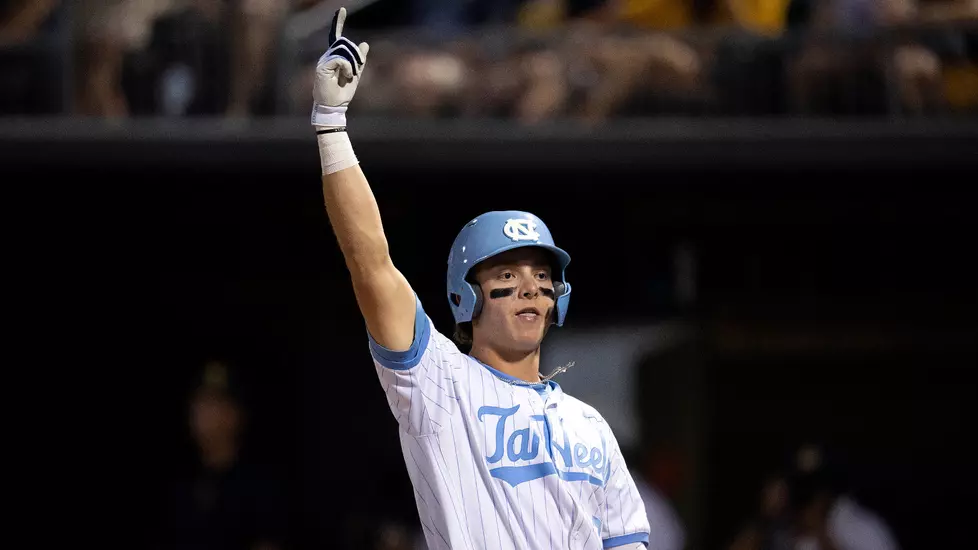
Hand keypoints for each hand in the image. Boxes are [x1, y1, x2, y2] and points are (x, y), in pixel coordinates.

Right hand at [312, 7, 368, 127]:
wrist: (334, 108)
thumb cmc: (343, 94)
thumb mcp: (355, 74)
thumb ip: (359, 60)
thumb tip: (365, 44)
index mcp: (334, 58)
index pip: (336, 37)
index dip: (338, 23)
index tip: (342, 10)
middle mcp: (326, 57)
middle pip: (343, 43)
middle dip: (356, 53)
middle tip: (358, 67)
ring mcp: (323, 62)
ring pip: (342, 50)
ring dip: (352, 62)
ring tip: (351, 75)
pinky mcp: (322, 67)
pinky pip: (340, 59)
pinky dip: (347, 67)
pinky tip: (346, 76)